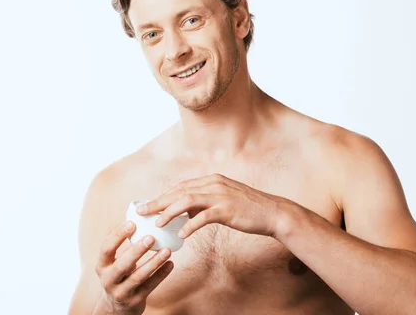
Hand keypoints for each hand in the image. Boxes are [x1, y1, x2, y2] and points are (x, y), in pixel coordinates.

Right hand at [94, 221, 173, 314]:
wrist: (117, 308)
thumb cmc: (119, 276)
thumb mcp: (113, 263)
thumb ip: (121, 246)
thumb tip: (137, 218)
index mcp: (102, 265)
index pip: (106, 249)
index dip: (117, 236)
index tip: (132, 223)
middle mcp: (108, 280)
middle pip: (122, 265)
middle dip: (136, 251)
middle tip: (151, 237)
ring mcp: (121, 292)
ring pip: (138, 277)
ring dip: (154, 263)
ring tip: (167, 250)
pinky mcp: (135, 301)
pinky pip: (150, 287)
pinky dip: (161, 275)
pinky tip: (170, 264)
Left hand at [136, 173, 284, 238]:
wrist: (273, 213)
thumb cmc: (249, 209)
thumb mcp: (224, 200)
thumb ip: (205, 203)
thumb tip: (185, 212)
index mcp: (212, 180)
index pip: (181, 186)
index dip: (163, 195)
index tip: (149, 205)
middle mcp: (214, 184)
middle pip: (179, 191)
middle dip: (159, 202)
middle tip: (142, 212)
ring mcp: (220, 195)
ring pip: (187, 201)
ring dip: (169, 212)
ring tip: (157, 223)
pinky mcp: (227, 210)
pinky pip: (204, 217)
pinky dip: (190, 225)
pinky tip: (182, 235)